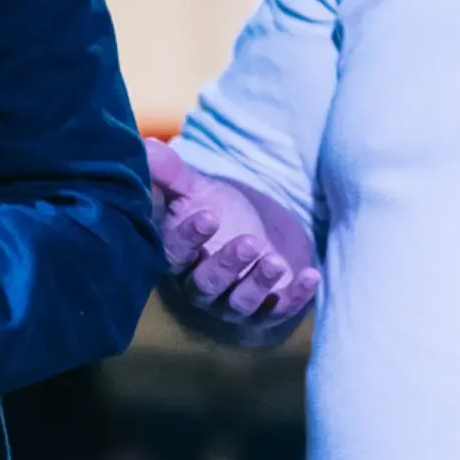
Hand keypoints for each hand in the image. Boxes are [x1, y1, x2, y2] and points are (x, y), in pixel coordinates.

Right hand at [147, 138, 319, 329]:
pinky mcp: (265, 311)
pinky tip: (311, 276)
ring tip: (277, 261)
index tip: (208, 215)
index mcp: (178, 257)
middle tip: (250, 242)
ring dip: (258, 283)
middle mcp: (199, 286)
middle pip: (207, 284)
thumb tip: (148, 147)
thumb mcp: (196, 190)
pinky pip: (277, 311)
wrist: (250, 231)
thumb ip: (172, 173)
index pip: (174, 253)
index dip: (189, 237)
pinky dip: (295, 297)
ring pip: (239, 302)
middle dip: (228, 264)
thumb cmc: (216, 211)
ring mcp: (231, 303)